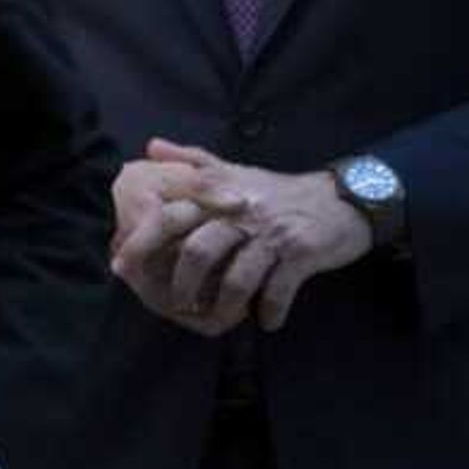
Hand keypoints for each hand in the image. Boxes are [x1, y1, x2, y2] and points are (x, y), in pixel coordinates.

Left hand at [109, 137, 370, 335]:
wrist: (346, 199)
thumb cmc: (280, 192)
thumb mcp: (236, 171)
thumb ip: (192, 162)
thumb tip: (150, 146)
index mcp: (221, 193)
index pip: (173, 215)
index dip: (143, 241)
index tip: (121, 265)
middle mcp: (243, 212)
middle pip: (200, 251)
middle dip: (182, 284)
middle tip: (175, 305)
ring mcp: (273, 234)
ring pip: (237, 277)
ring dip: (223, 306)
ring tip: (218, 319)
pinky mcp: (302, 253)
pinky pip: (278, 290)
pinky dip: (269, 311)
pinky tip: (266, 321)